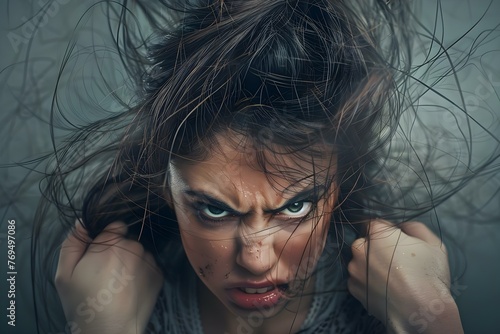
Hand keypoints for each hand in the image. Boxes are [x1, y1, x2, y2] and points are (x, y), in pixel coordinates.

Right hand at [55, 221, 162, 333]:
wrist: (110, 332)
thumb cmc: (84, 304)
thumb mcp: (65, 274)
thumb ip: (73, 242)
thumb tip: (83, 221)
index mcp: (110, 243)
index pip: (114, 226)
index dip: (106, 239)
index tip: (99, 255)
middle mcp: (134, 247)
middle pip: (127, 239)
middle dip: (118, 251)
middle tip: (105, 274)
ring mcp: (149, 261)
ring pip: (139, 252)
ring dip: (131, 261)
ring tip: (118, 285)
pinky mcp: (159, 274)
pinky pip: (149, 265)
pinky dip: (141, 273)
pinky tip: (130, 289)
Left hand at [347, 219, 462, 332]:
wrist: (420, 313)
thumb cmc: (428, 276)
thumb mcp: (432, 243)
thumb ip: (414, 227)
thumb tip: (402, 226)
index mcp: (376, 232)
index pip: (374, 223)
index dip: (387, 232)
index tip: (398, 243)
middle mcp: (359, 248)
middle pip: (365, 242)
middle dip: (377, 249)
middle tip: (396, 263)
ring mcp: (354, 269)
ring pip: (360, 261)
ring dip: (371, 266)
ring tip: (392, 279)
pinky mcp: (353, 288)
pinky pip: (358, 279)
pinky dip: (368, 282)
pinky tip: (385, 289)